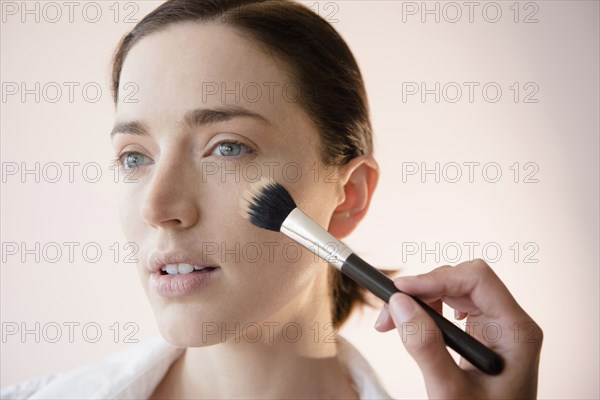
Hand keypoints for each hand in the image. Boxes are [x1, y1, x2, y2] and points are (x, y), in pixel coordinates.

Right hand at [374, 259, 542, 398]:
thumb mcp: (450, 392)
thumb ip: (426, 347)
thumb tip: (399, 304)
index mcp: (516, 331)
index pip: (477, 279)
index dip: (436, 278)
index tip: (400, 290)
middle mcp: (509, 322)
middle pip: (462, 280)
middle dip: (422, 290)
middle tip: (390, 314)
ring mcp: (497, 326)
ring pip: (454, 290)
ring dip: (420, 300)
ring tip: (394, 323)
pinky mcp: (482, 333)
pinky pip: (453, 306)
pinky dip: (427, 311)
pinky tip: (413, 327)